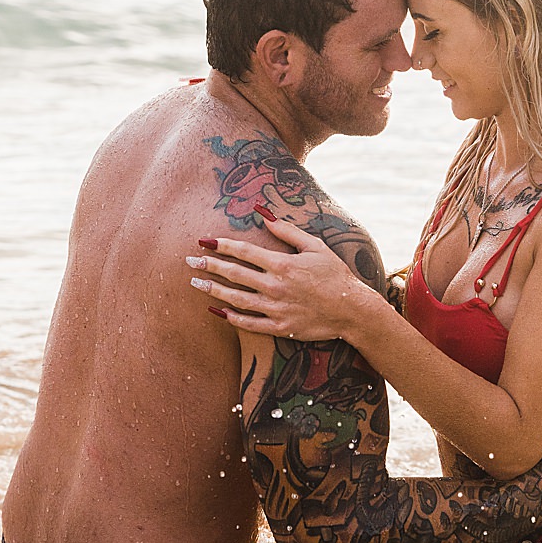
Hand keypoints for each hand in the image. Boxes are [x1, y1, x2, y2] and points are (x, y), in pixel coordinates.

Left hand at [188, 217, 386, 341]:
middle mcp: (275, 286)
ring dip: (212, 290)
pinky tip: (217, 311)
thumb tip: (264, 214)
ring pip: (236, 299)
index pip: (244, 251)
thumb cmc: (335, 274)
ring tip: (194, 283)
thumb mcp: (315, 246)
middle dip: (209, 265)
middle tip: (189, 260)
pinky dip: (231, 318)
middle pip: (234, 274)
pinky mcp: (280, 328)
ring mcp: (276, 309)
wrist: (352, 309)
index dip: (222, 244)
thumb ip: (287, 231)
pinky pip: (249, 324)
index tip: (204, 240)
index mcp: (282, 264)